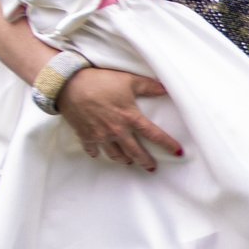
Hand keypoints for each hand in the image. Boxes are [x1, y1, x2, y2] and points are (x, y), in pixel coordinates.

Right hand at [57, 67, 177, 169]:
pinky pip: (93, 150)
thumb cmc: (100, 81)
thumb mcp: (128, 80)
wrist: (69, 85)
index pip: (154, 135)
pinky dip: (98, 153)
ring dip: (124, 159)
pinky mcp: (85, 136)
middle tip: (152, 167)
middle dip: (145, 161)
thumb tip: (166, 88)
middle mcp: (117, 131)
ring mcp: (100, 136)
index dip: (168, 144)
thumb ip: (148, 86)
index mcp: (130, 118)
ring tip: (129, 161)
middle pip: (135, 152)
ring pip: (115, 155)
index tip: (178, 152)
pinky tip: (100, 154)